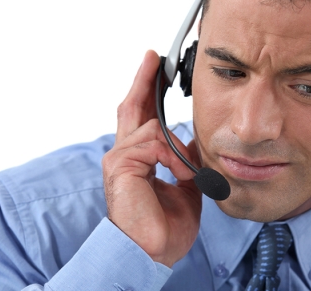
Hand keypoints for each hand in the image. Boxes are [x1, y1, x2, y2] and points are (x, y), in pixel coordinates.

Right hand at [102, 50, 201, 266]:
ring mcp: (119, 159)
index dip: (146, 93)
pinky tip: (179, 175)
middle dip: (143, 81)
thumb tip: (190, 144)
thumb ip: (184, 161)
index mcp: (139, 161)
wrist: (151, 253)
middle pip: (131, 108)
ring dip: (176, 148)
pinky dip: (172, 157)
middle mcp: (124, 156)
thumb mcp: (185, 186)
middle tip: (153, 58)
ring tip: (186, 175)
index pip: (141, 119)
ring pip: (150, 128)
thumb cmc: (164, 226)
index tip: (155, 71)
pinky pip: (152, 144)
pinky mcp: (121, 166)